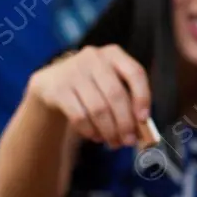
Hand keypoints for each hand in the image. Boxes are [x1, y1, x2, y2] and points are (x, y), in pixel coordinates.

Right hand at [28, 45, 150, 148]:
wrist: (52, 83)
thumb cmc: (93, 86)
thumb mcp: (111, 85)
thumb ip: (129, 102)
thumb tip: (143, 130)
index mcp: (114, 54)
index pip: (134, 72)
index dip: (142, 97)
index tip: (144, 119)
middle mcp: (93, 57)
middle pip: (116, 94)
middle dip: (125, 122)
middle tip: (129, 141)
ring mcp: (73, 70)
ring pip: (98, 109)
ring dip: (109, 131)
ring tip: (113, 142)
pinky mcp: (57, 88)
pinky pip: (79, 116)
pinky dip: (90, 131)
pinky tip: (95, 136)